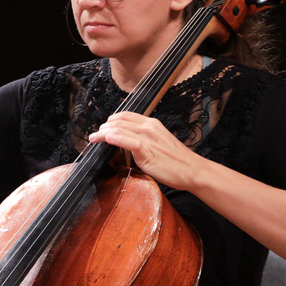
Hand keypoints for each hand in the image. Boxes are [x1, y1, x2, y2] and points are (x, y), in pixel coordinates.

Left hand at [88, 111, 203, 190]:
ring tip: (93, 138)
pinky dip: (114, 139)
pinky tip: (105, 139)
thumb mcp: (159, 142)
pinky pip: (127, 141)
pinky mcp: (147, 150)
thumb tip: (128, 141)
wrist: (192, 170)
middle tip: (95, 135)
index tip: (103, 128)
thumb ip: (144, 139)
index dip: (110, 120)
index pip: (125, 115)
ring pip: (119, 129)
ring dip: (102, 133)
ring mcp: (148, 138)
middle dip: (103, 127)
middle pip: (119, 121)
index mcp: (151, 123)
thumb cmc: (176, 160)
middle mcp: (148, 127)